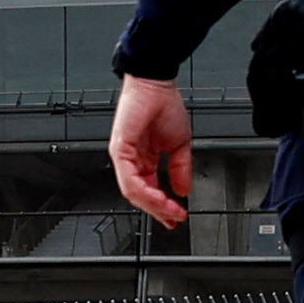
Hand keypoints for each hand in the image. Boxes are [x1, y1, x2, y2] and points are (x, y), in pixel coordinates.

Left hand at [108, 76, 192, 230]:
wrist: (156, 84)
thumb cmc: (163, 105)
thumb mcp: (180, 144)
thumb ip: (181, 169)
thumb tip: (183, 190)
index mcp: (144, 159)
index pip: (150, 190)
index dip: (163, 206)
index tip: (177, 216)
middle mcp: (132, 160)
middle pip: (141, 195)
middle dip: (159, 210)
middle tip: (174, 219)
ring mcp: (123, 156)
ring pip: (134, 191)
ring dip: (153, 204)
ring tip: (170, 210)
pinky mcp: (119, 150)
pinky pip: (129, 178)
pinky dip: (145, 191)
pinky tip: (159, 197)